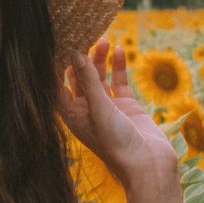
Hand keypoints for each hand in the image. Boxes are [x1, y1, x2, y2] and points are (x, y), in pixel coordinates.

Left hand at [56, 38, 178, 186]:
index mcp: (71, 115)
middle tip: (81, 36)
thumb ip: (89, 81)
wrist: (149, 166)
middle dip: (78, 58)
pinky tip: (118, 50)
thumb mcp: (100, 109)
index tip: (55, 43)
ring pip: (98, 77)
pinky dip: (118, 66)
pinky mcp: (126, 105)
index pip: (56, 86)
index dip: (54, 66)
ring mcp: (106, 107)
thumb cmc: (117, 145)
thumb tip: (75, 53)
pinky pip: (118, 81)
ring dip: (99, 59)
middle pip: (77, 78)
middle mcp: (86, 110)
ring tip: (103, 40)